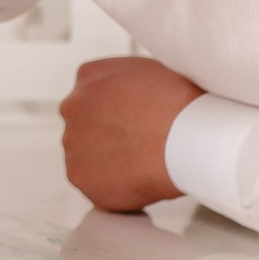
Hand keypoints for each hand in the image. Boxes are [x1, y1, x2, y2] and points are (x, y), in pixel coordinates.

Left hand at [58, 56, 198, 212]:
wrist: (186, 137)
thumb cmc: (180, 104)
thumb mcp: (150, 70)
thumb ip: (127, 82)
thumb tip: (132, 97)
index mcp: (89, 76)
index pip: (92, 97)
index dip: (116, 113)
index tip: (134, 124)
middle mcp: (72, 107)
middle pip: (84, 126)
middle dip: (107, 138)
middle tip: (139, 146)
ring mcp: (72, 143)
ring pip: (87, 157)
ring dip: (109, 163)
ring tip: (143, 165)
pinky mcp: (78, 175)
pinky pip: (93, 185)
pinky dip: (112, 189)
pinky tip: (138, 182)